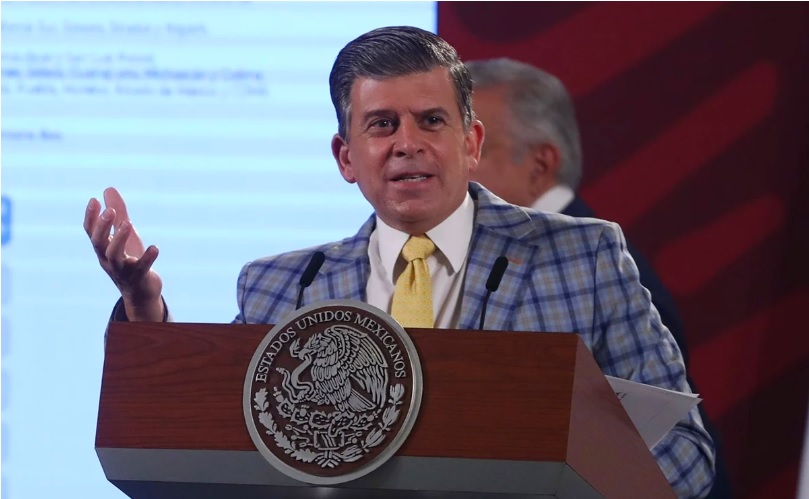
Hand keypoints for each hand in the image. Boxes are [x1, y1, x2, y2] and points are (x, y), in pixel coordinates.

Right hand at [83, 187, 164, 320]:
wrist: (141, 292)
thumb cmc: (130, 260)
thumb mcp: (124, 235)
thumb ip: (118, 213)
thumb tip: (108, 189)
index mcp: (103, 249)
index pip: (91, 232)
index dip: (91, 217)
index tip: (94, 200)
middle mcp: (108, 260)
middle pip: (99, 243)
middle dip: (103, 227)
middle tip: (111, 210)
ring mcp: (122, 270)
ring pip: (115, 256)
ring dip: (120, 239)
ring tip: (128, 224)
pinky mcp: (139, 277)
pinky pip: (141, 268)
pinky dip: (148, 257)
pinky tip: (155, 247)